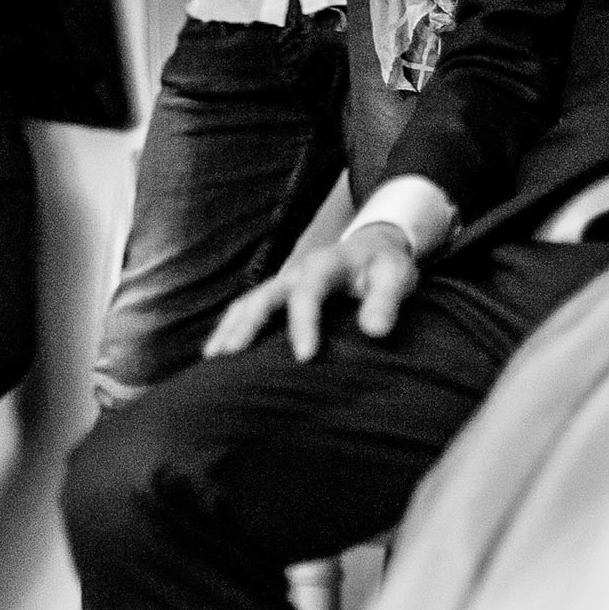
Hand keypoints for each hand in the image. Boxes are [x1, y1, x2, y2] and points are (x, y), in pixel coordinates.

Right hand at [205, 222, 421, 362]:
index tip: (305, 358)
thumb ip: (386, 302)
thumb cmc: (385, 268)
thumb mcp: (395, 277)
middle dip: (247, 326)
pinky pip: (245, 310)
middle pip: (263, 297)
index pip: (309, 292)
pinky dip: (228, 329)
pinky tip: (214, 354)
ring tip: (213, 360)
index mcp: (325, 264)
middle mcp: (295, 271)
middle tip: (232, 357)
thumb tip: (375, 332)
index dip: (304, 323)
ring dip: (229, 329)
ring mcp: (281, 283)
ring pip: (247, 303)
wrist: (373, 249)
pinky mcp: (276, 295)